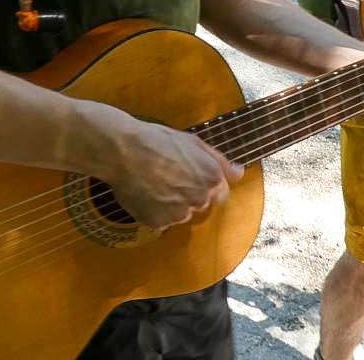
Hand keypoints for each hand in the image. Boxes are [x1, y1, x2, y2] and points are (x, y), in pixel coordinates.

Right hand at [105, 121, 243, 232]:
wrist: (123, 151)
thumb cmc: (158, 141)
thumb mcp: (194, 143)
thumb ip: (220, 161)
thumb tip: (240, 172)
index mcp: (211, 180)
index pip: (220, 194)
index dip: (205, 183)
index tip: (190, 175)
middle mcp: (198, 201)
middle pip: (199, 203)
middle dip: (188, 193)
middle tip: (168, 175)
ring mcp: (178, 215)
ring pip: (179, 214)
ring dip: (171, 204)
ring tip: (153, 183)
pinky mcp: (157, 223)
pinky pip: (160, 222)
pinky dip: (154, 212)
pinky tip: (144, 194)